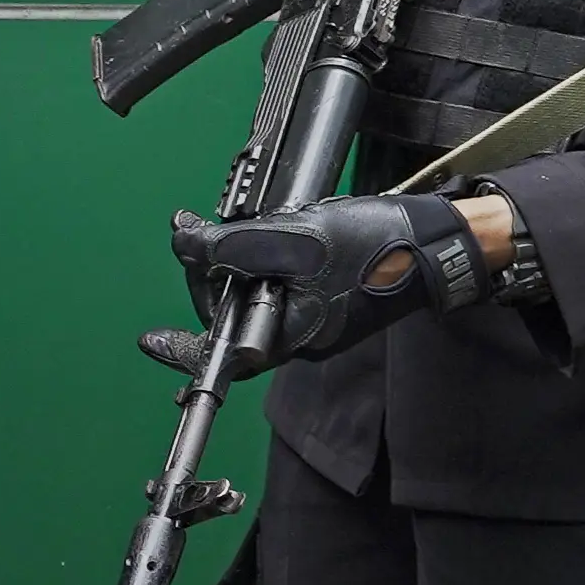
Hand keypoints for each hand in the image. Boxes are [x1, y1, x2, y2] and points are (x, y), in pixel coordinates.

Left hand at [159, 189, 505, 376]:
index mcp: (288, 334)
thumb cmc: (371, 245)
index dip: (182, 347)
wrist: (434, 242)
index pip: (221, 351)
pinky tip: (275, 237)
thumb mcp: (293, 238)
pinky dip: (267, 267)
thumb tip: (184, 241)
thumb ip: (232, 244)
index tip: (150, 342)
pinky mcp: (327, 305)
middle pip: (233, 318)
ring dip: (240, 268)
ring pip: (257, 299)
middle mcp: (299, 337)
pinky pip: (282, 290)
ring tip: (242, 233)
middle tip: (202, 237)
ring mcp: (314, 323)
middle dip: (214, 279)